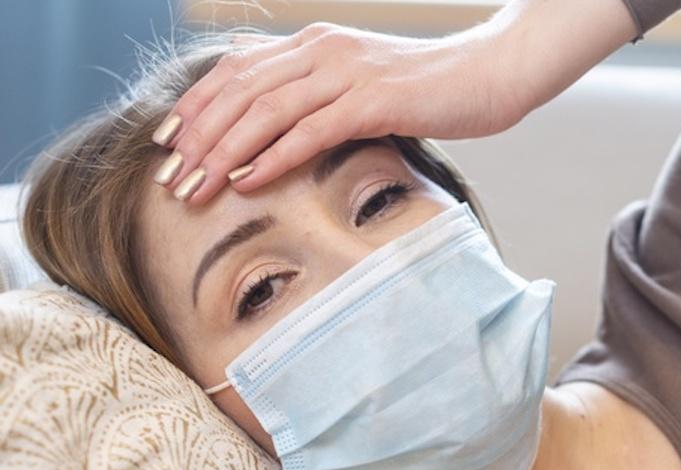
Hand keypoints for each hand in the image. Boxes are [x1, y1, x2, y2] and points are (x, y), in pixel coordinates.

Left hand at [151, 23, 527, 204]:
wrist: (489, 73)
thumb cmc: (428, 87)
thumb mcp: (360, 80)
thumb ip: (315, 87)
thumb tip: (272, 110)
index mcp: (313, 44)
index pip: (234, 69)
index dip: (193, 105)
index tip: (165, 142)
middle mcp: (321, 50)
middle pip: (238, 91)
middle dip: (197, 137)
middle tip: (170, 177)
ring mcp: (346, 73)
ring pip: (265, 111)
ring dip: (223, 152)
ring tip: (196, 188)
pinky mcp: (373, 101)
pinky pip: (310, 130)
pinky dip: (273, 157)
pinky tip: (248, 182)